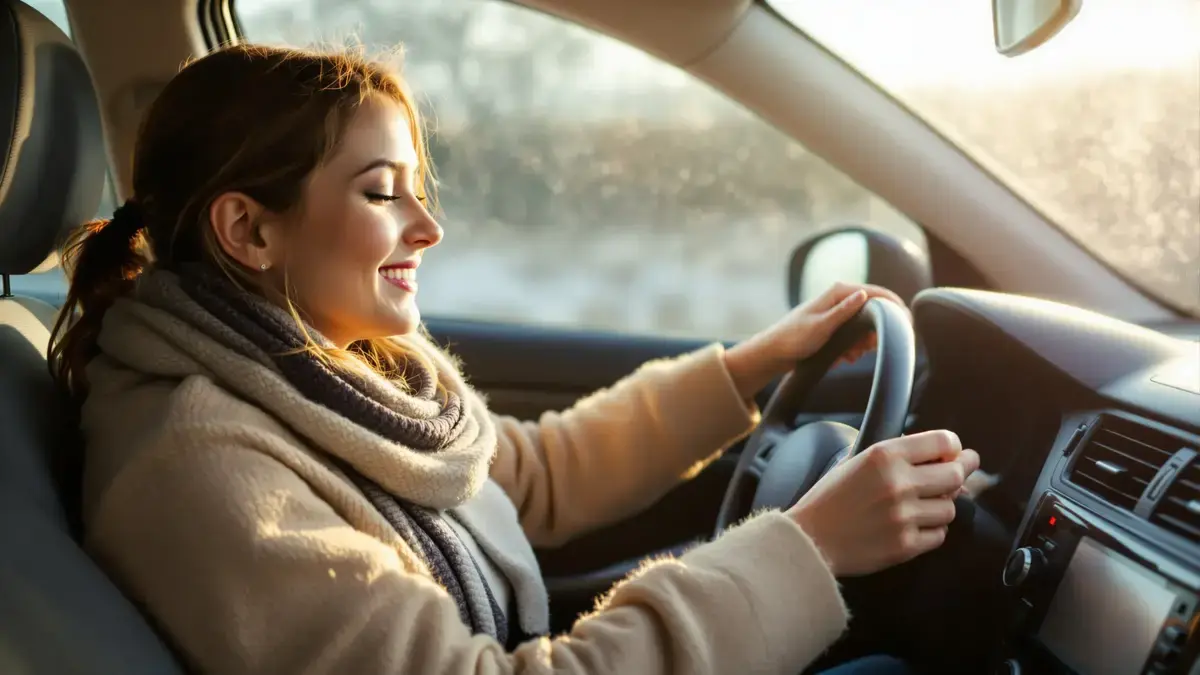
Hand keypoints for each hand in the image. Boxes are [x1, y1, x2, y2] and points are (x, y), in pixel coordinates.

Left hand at [724, 282, 908, 399]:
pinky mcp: (836, 327)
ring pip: (866, 328)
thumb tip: (864, 294)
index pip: (878, 293)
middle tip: (866, 349)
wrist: (775, 353)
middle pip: (875, 313)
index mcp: (839, 292)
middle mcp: (841, 298)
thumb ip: (844, 311)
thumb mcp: (821, 326)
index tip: (907, 324)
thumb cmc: (794, 338)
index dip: (895, 307)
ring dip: (862, 345)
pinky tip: (843, 358)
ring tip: (849, 355)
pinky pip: (855, 337)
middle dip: (873, 334)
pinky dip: (853, 349)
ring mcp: (839, 313)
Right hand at [786, 430, 979, 576]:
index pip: (944, 441)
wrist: (808, 539)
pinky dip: (931, 531)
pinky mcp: (906, 545)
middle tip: (957, 475)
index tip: (953, 453)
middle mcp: (899, 483)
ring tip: (921, 507)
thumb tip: (944, 458)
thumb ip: (897, 455)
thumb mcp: (856, 460)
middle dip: (959, 474)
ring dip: (941, 506)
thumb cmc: (830, 499)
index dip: (953, 447)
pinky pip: (939, 535)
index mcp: (885, 455)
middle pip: (956, 474)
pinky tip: (913, 526)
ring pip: (950, 508)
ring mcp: (904, 516)